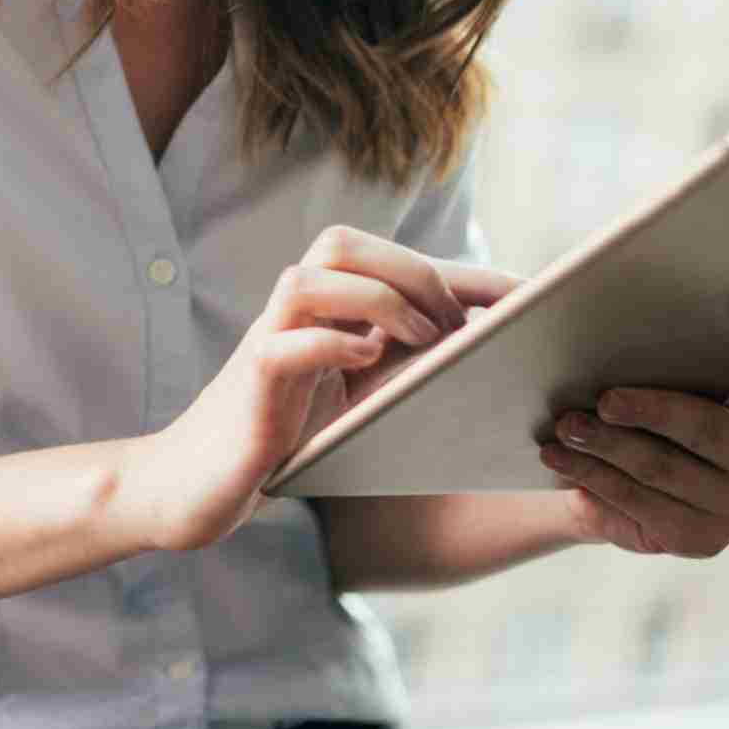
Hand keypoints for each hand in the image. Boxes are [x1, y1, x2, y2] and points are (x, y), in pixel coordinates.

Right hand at [115, 226, 520, 554]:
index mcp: (324, 311)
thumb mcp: (357, 399)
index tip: (532, 297)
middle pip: (342, 243)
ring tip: (421, 340)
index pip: (395, 262)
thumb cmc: (285, 441)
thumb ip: (403, 368)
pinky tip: (367, 363)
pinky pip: (286, 343)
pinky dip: (333, 343)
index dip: (465, 273)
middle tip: (457, 327)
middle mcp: (292, 314)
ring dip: (376, 299)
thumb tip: (490, 355)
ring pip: (309, 278)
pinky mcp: (250, 383)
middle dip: (413, 272)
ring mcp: (266, 342)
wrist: (197, 484)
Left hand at [538, 331, 728, 557]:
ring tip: (564, 426)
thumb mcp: (670, 369)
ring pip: (664, 469)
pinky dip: (593, 476)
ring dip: (606, 445)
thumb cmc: (657, 399)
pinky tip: (561, 460)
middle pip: (712, 429)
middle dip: (651, 411)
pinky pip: (640, 504)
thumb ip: (669, 339)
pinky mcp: (703, 540)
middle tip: (604, 399)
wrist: (630, 479)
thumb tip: (585, 294)